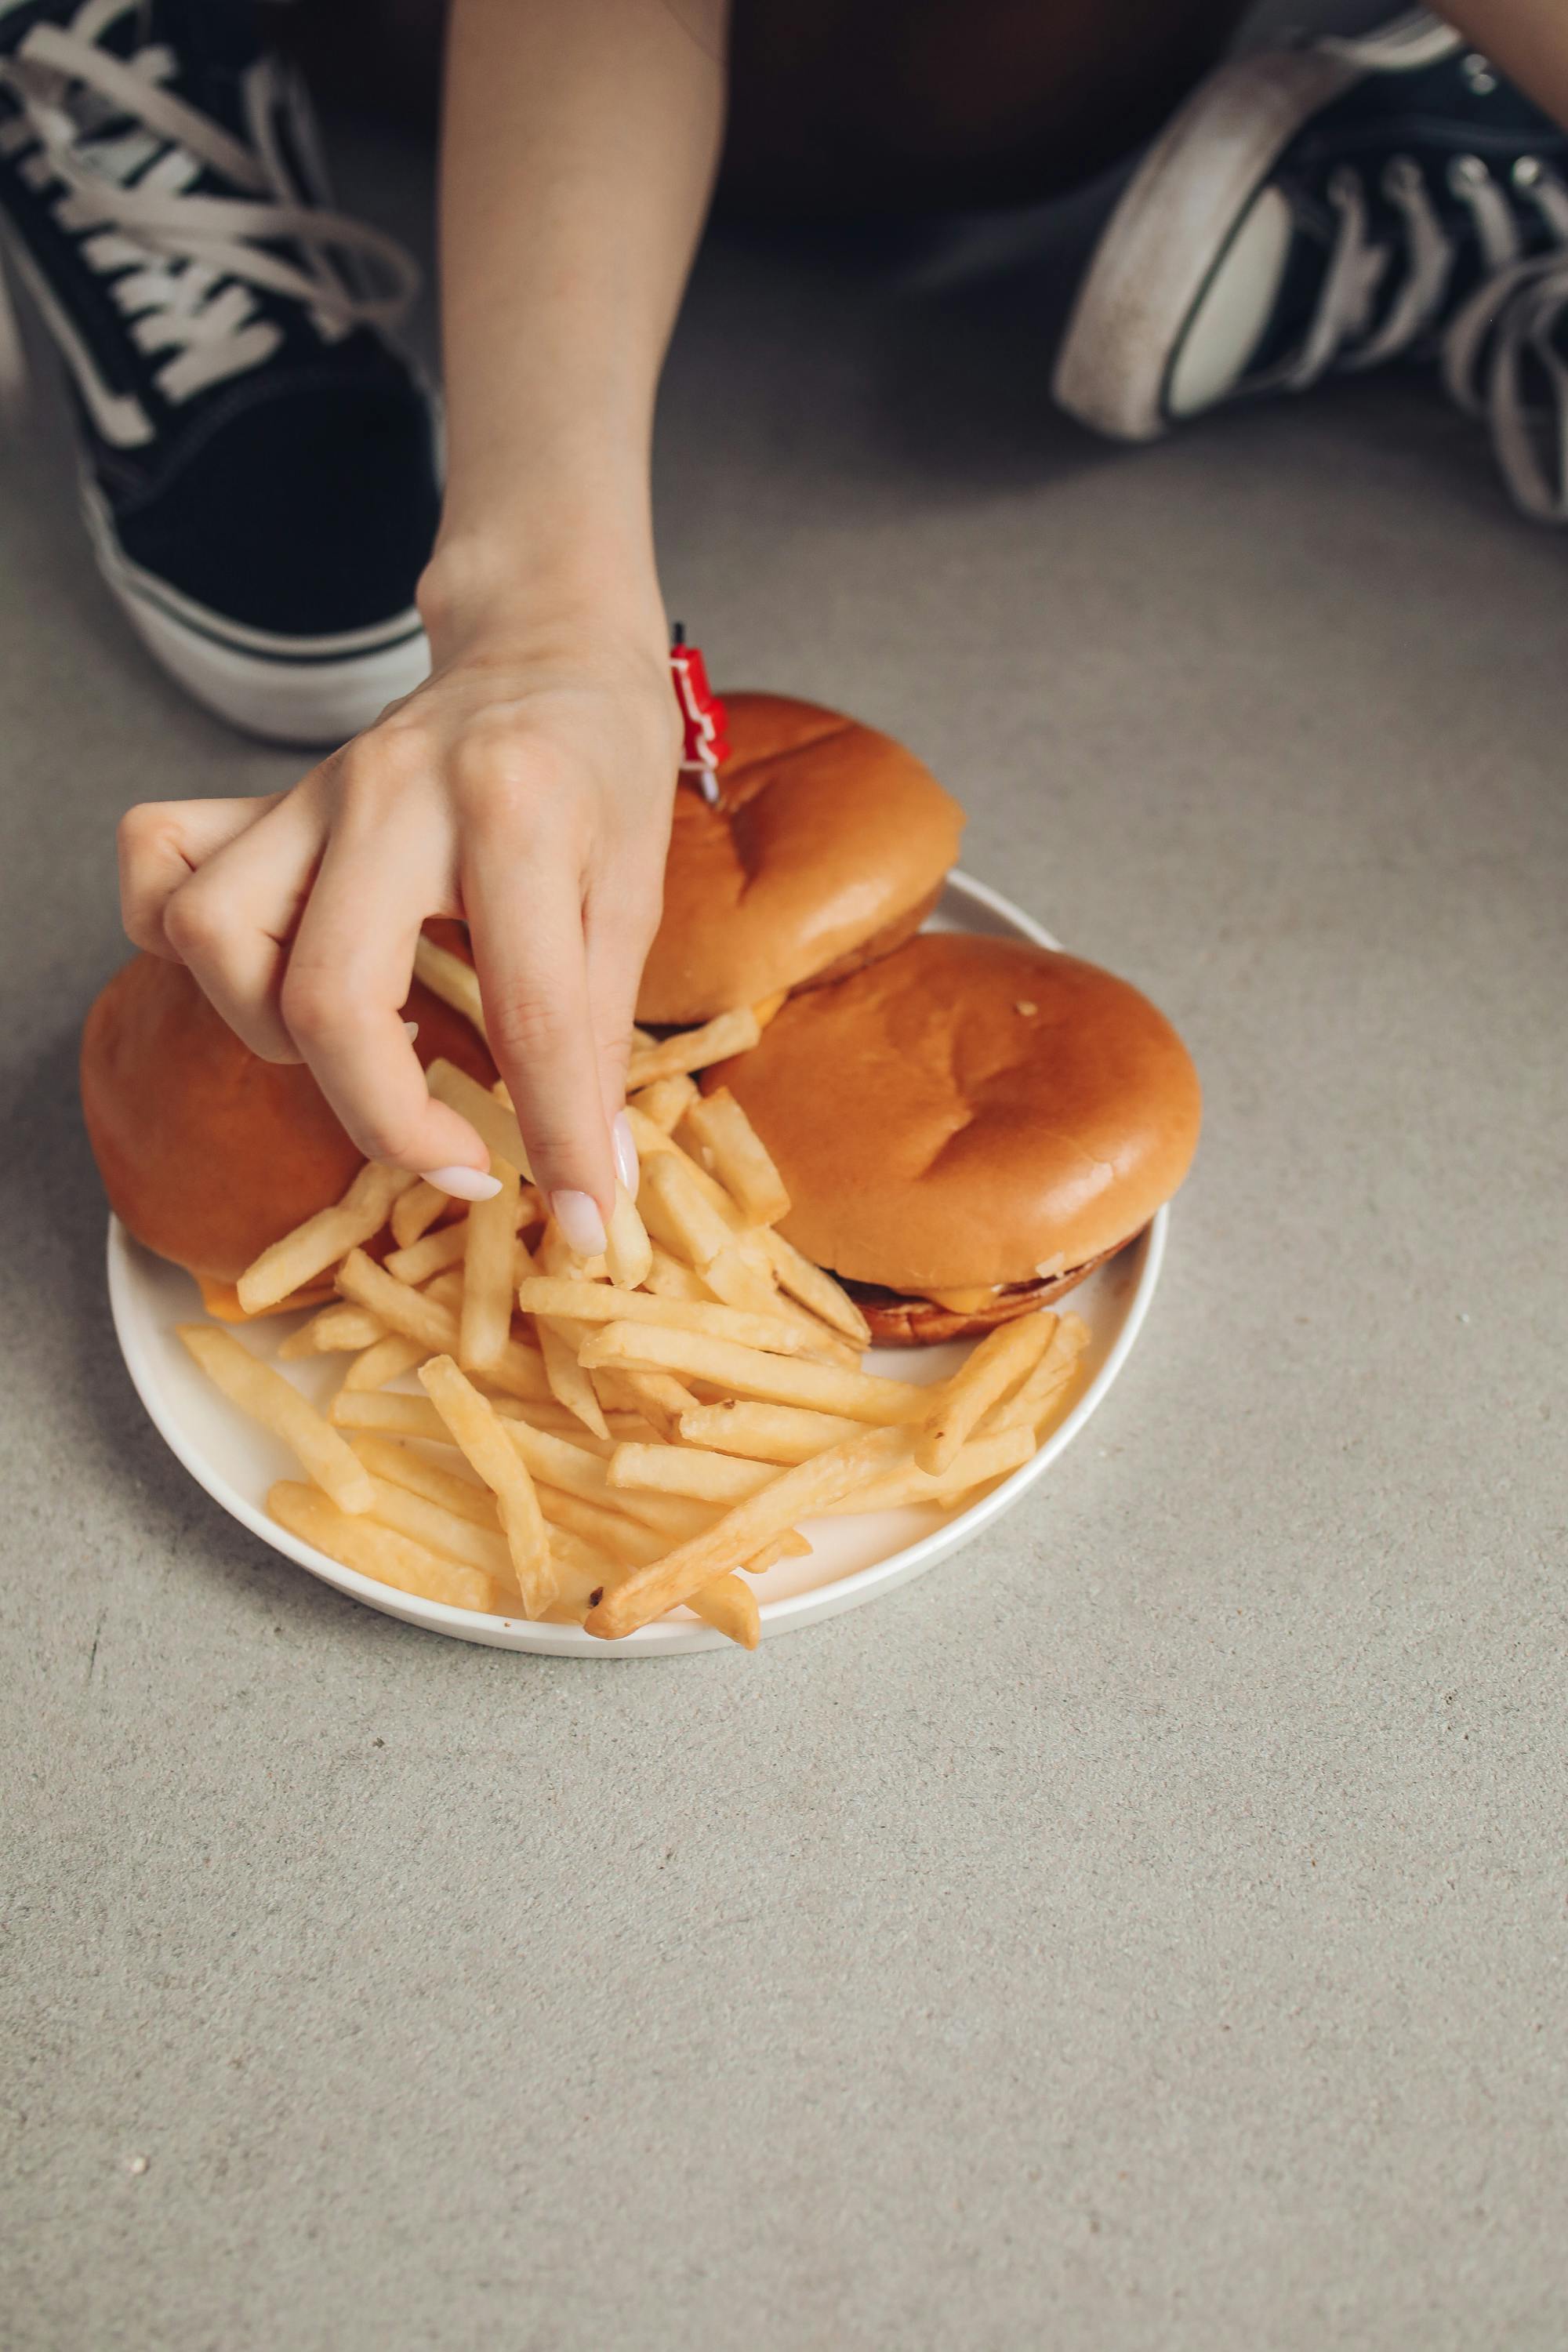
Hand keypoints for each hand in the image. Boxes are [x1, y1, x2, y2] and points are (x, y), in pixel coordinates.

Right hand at [117, 617, 679, 1244]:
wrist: (545, 640)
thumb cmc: (600, 766)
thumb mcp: (635, 890)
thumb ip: (602, 1031)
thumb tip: (596, 1179)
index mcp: (519, 812)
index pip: (532, 1013)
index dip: (560, 1139)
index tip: (584, 1219)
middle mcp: (394, 796)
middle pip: (326, 994)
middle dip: (387, 1118)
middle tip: (461, 1158)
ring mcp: (313, 792)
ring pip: (213, 935)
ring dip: (273, 1034)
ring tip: (364, 1053)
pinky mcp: (267, 798)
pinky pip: (160, 867)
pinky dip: (182, 941)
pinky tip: (266, 978)